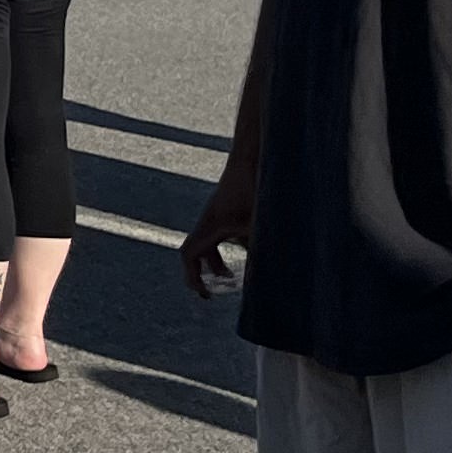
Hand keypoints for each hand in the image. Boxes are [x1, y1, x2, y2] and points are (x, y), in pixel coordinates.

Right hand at [178, 174, 254, 301]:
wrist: (252, 159)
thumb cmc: (254, 190)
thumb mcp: (258, 226)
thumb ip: (258, 253)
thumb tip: (262, 280)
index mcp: (211, 228)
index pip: (189, 256)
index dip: (192, 277)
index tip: (205, 293)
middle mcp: (209, 222)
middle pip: (195, 252)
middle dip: (202, 273)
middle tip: (213, 290)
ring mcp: (217, 215)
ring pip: (208, 243)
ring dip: (215, 261)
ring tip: (232, 276)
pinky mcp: (227, 209)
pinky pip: (220, 233)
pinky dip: (229, 246)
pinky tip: (250, 250)